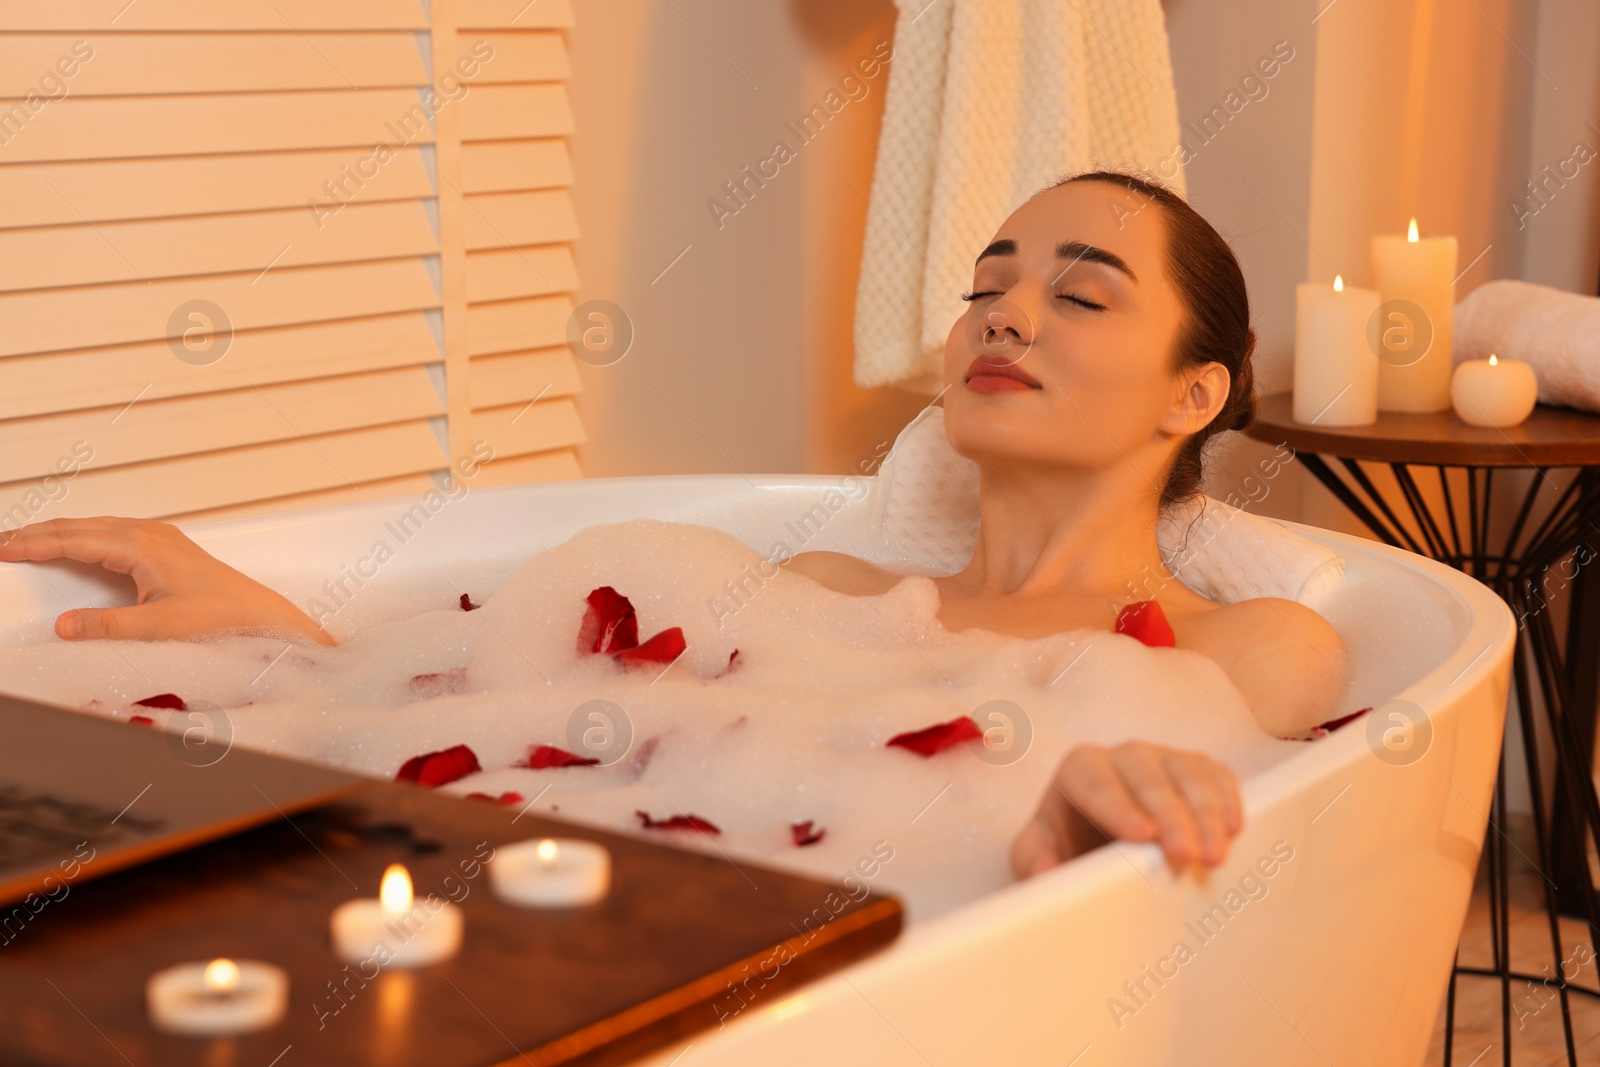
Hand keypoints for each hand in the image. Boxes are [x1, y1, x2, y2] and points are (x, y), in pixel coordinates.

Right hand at [0, 517, 334, 646]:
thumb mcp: (160, 627)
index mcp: (141, 546)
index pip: (74, 539)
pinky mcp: (165, 546)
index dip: (33, 544)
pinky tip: (74, 543)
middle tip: (1, 543)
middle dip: (38, 533)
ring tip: (26, 541)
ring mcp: (158, 536)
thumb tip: (62, 626)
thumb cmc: (219, 617)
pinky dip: (83, 535)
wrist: (258, 613)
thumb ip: (109, 627)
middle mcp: (148, 533)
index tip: (1, 549)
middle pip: (80, 526)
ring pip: (95, 526)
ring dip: (59, 532)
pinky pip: (112, 532)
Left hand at [1010, 741, 1241, 876]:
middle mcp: (1121, 756)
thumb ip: (1032, 860)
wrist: (1096, 841)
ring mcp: (1162, 759)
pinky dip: (1227, 798)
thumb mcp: (1039, 855)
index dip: (1117, 805)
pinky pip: (1216, 774)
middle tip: (1185, 855)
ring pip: (1187, 771)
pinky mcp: (1195, 770)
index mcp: (1078, 769)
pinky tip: (1234, 828)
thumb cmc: (1067, 845)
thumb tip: (1042, 868)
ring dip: (1204, 813)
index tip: (1142, 835)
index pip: (1094, 779)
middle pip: (1147, 775)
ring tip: (1214, 855)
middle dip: (1169, 815)